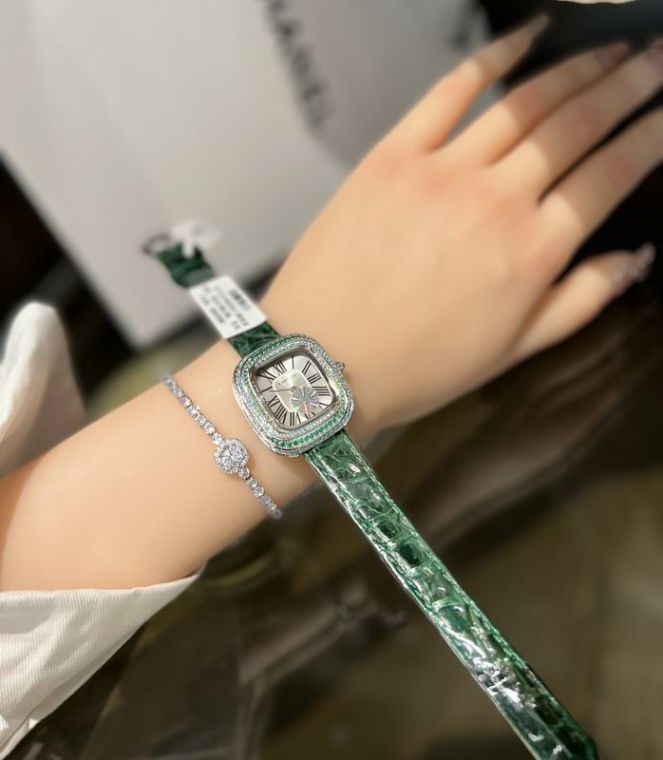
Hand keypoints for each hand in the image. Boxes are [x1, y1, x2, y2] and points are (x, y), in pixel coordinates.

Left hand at [262, 16, 662, 436]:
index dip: (652, 136)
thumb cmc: (418, 367)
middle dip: (628, 84)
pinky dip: (493, 56)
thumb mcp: (510, 351)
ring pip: (526, 102)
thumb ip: (579, 301)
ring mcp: (443, 171)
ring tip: (609, 49)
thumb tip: (636, 258)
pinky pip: (450, 91)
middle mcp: (497, 200)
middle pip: (578, 124)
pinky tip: (525, 36)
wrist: (322, 362)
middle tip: (655, 59)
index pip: (611, 175)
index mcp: (533, 252)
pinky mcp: (393, 155)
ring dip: (577, 68)